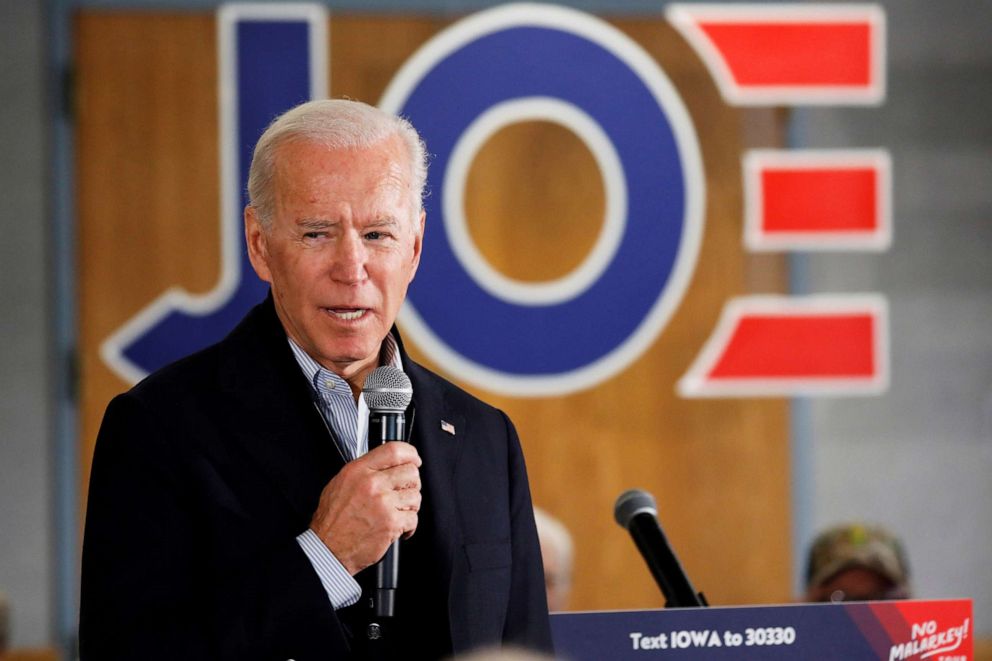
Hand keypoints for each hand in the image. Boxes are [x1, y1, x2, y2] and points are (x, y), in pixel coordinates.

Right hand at [309, 441, 421, 574]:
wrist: (328, 548)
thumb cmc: (332, 520)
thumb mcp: (340, 483)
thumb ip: (364, 470)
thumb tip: (386, 464)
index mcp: (358, 470)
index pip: (394, 450)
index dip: (411, 454)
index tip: (414, 460)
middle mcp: (372, 484)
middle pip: (410, 472)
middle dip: (411, 483)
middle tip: (404, 493)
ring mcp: (383, 503)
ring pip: (415, 495)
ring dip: (410, 506)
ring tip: (398, 512)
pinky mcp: (391, 523)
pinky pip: (413, 518)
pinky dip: (409, 526)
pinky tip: (398, 528)